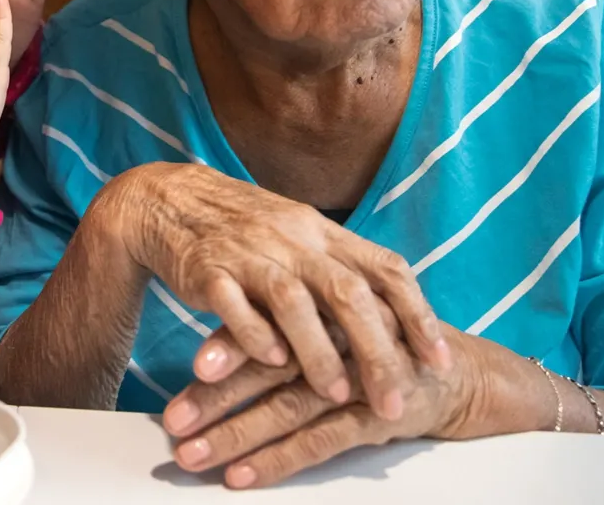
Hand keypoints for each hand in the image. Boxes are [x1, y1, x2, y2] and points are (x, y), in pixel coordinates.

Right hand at [108, 163, 451, 422]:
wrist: (165, 200)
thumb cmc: (241, 229)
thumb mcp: (298, 236)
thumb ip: (339, 270)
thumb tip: (393, 317)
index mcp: (322, 231)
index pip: (385, 269)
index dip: (418, 316)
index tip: (439, 362)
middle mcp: (292, 238)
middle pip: (347, 293)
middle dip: (376, 352)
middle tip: (394, 402)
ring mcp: (248, 252)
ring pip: (293, 301)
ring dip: (318, 353)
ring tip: (336, 395)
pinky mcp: (206, 269)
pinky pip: (234, 304)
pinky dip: (255, 335)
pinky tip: (272, 363)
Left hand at [161, 323, 536, 488]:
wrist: (460, 372)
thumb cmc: (382, 344)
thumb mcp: (336, 325)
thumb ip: (286, 326)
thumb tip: (218, 343)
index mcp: (320, 312)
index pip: (265, 325)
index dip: (227, 346)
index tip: (185, 369)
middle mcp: (335, 342)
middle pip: (267, 370)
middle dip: (214, 398)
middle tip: (172, 423)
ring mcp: (358, 381)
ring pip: (286, 408)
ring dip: (235, 434)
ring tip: (192, 455)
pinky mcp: (377, 418)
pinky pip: (321, 442)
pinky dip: (278, 460)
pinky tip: (242, 475)